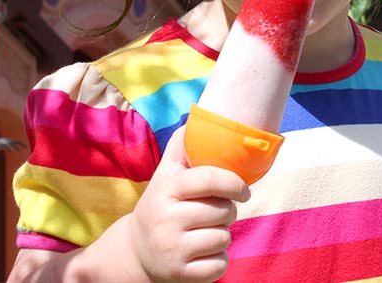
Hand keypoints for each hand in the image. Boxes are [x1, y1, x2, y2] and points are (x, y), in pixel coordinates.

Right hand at [128, 126, 250, 281]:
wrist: (136, 252)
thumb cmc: (163, 205)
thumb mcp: (166, 175)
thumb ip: (181, 145)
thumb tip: (200, 115)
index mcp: (166, 190)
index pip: (209, 179)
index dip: (235, 183)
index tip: (244, 191)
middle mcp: (165, 219)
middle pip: (223, 211)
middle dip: (227, 212)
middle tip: (214, 213)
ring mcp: (171, 249)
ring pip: (223, 238)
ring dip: (222, 236)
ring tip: (204, 232)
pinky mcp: (179, 274)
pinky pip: (220, 265)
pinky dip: (218, 261)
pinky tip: (202, 254)